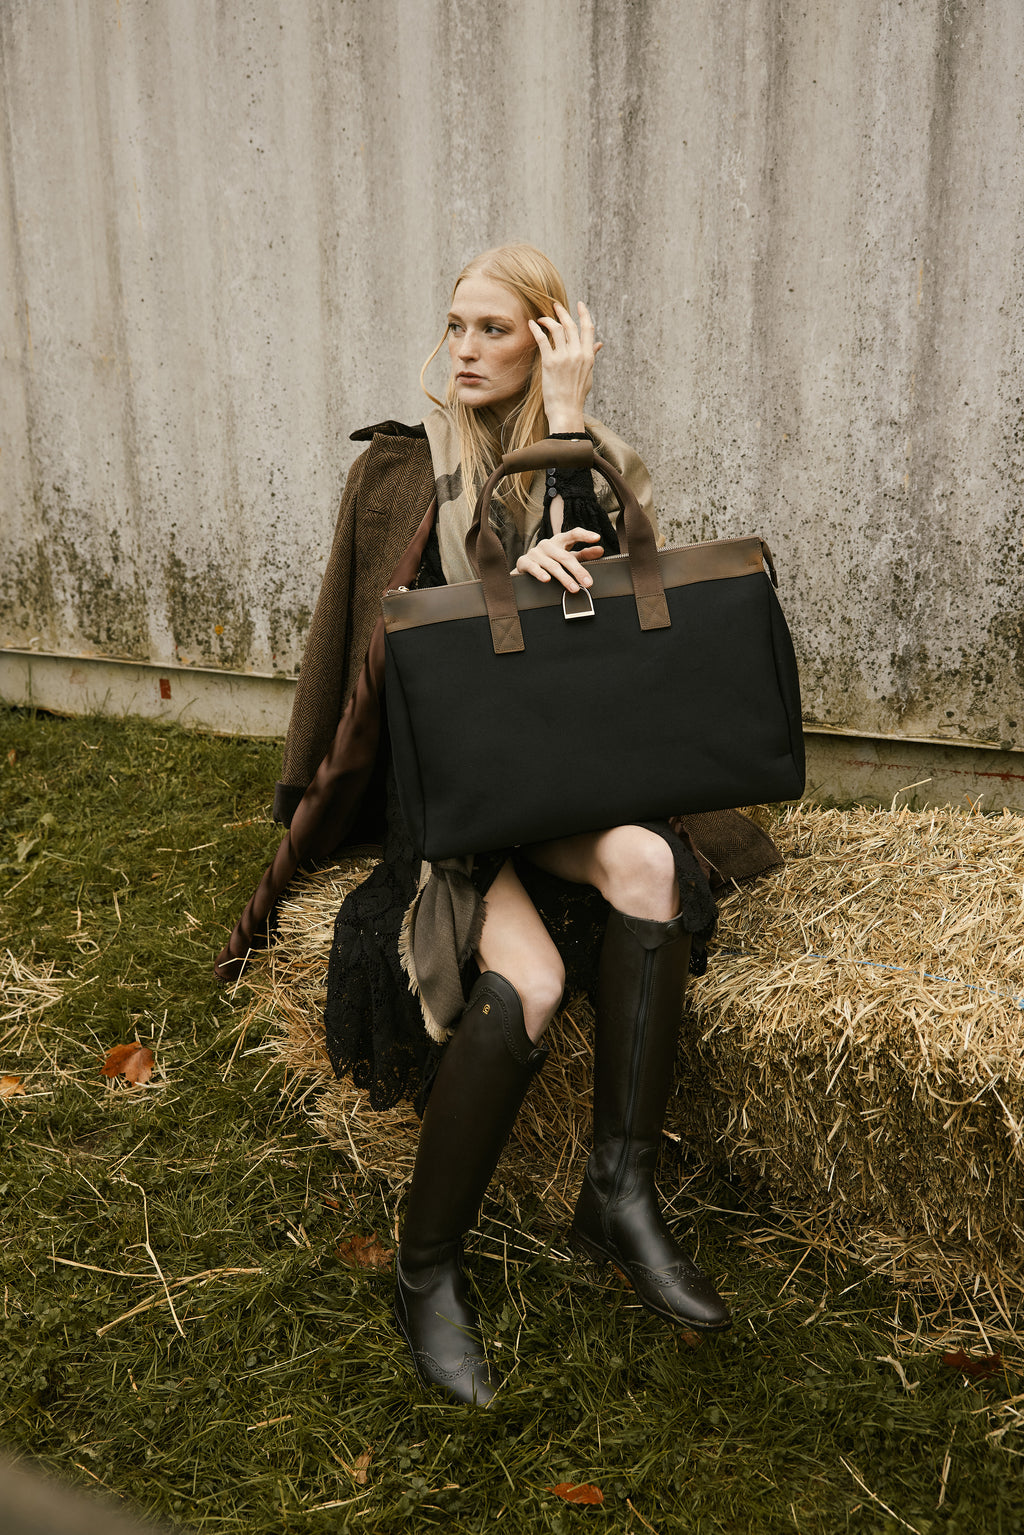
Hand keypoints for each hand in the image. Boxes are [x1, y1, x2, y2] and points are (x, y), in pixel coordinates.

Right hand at [515, 528, 603, 591]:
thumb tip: (600, 550)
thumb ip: (584, 554)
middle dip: (578, 571)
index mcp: (560, 540)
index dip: (585, 535)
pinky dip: (540, 574)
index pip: (573, 534)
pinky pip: (533, 568)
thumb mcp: (568, 555)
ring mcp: (535, 553)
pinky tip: (547, 580)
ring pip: (552, 566)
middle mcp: (548, 544)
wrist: (526, 565)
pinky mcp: (524, 562)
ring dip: (564, 578)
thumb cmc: (551, 559)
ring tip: (574, 588)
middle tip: (588, 582)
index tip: (597, 538)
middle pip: (565, 556)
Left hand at [527, 301, 601, 433]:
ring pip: (557, 329)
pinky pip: (543, 339)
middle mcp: (577, 354)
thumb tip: (599, 344)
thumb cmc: (576, 394)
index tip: (579, 304)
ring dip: (548, 319)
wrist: (566, 410)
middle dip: (562, 312)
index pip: (588, 328)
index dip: (584, 313)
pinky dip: (536, 329)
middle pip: (571, 325)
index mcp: (588, 356)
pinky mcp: (550, 362)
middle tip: (555, 305)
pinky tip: (532, 324)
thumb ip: (592, 355)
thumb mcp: (588, 374)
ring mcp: (564, 357)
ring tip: (542, 317)